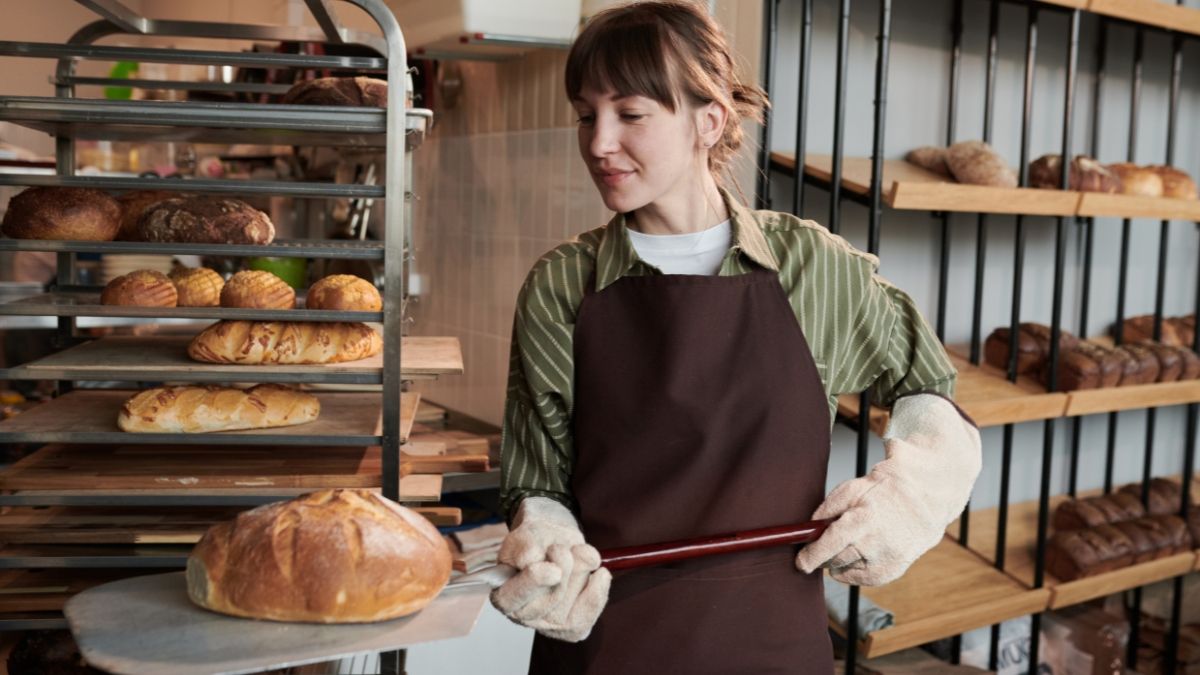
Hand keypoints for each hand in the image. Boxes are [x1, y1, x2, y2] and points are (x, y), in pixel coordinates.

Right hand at [491, 542, 611, 641]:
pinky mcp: (570, 626)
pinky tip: (601, 575)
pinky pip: (587, 614)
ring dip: (580, 570)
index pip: (512, 597)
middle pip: (551, 598)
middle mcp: (523, 614)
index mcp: (503, 593)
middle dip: (565, 567)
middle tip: (560, 548)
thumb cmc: (537, 540)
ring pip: (572, 601)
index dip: (534, 583)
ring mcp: (547, 623)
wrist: (554, 541)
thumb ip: (526, 545)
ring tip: (573, 553)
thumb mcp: (527, 534)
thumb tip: (531, 558)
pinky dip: (598, 591)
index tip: (553, 570)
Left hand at [795, 394, 980, 585]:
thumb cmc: (884, 491)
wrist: (925, 499)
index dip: (811, 556)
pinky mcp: (893, 570)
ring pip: (847, 570)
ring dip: (840, 560)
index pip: (830, 544)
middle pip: (836, 560)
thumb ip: (827, 509)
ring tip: (852, 540)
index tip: (800, 562)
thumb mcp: (852, 489)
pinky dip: (854, 569)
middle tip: (825, 542)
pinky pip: (862, 579)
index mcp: (864, 518)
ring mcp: (887, 559)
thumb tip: (808, 529)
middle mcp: (876, 543)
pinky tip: (860, 552)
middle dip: (825, 554)